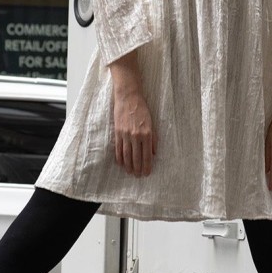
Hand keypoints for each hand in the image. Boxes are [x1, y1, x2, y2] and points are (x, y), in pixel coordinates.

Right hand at [110, 52, 156, 176]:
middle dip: (138, 168)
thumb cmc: (142, 108)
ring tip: (130, 173)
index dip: (147, 165)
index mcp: (147, 134)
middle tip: (138, 176)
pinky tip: (121, 164)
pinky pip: (118, 148)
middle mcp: (136, 136)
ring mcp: (125, 135)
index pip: (147, 155)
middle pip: (136, 157)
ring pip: (126, 155)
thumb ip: (153, 138)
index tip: (147, 173)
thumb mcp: (152, 122)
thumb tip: (153, 153)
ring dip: (129, 166)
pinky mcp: (117, 132)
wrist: (129, 96)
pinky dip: (119, 158)